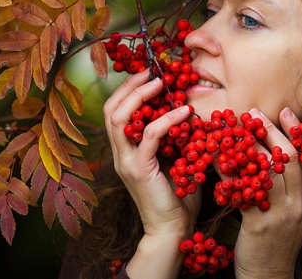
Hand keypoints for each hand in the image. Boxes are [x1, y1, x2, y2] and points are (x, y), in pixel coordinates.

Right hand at [103, 70, 201, 277]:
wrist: (172, 230)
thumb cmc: (178, 196)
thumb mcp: (175, 160)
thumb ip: (175, 138)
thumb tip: (190, 112)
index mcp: (126, 150)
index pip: (116, 111)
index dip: (129, 89)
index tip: (150, 73)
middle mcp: (121, 154)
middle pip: (111, 109)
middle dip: (130, 86)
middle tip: (153, 71)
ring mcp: (127, 161)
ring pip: (120, 118)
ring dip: (140, 96)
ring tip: (161, 83)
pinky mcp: (139, 170)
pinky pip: (149, 136)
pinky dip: (166, 119)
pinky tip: (183, 111)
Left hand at [233, 107, 301, 278]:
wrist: (269, 276)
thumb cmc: (276, 243)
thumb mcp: (292, 215)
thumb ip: (289, 189)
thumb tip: (276, 158)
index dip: (296, 132)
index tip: (285, 112)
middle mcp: (300, 203)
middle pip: (290, 157)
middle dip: (272, 130)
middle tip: (256, 112)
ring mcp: (283, 212)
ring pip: (270, 168)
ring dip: (251, 144)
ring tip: (236, 128)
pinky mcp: (261, 222)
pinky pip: (246, 188)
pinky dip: (231, 169)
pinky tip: (217, 157)